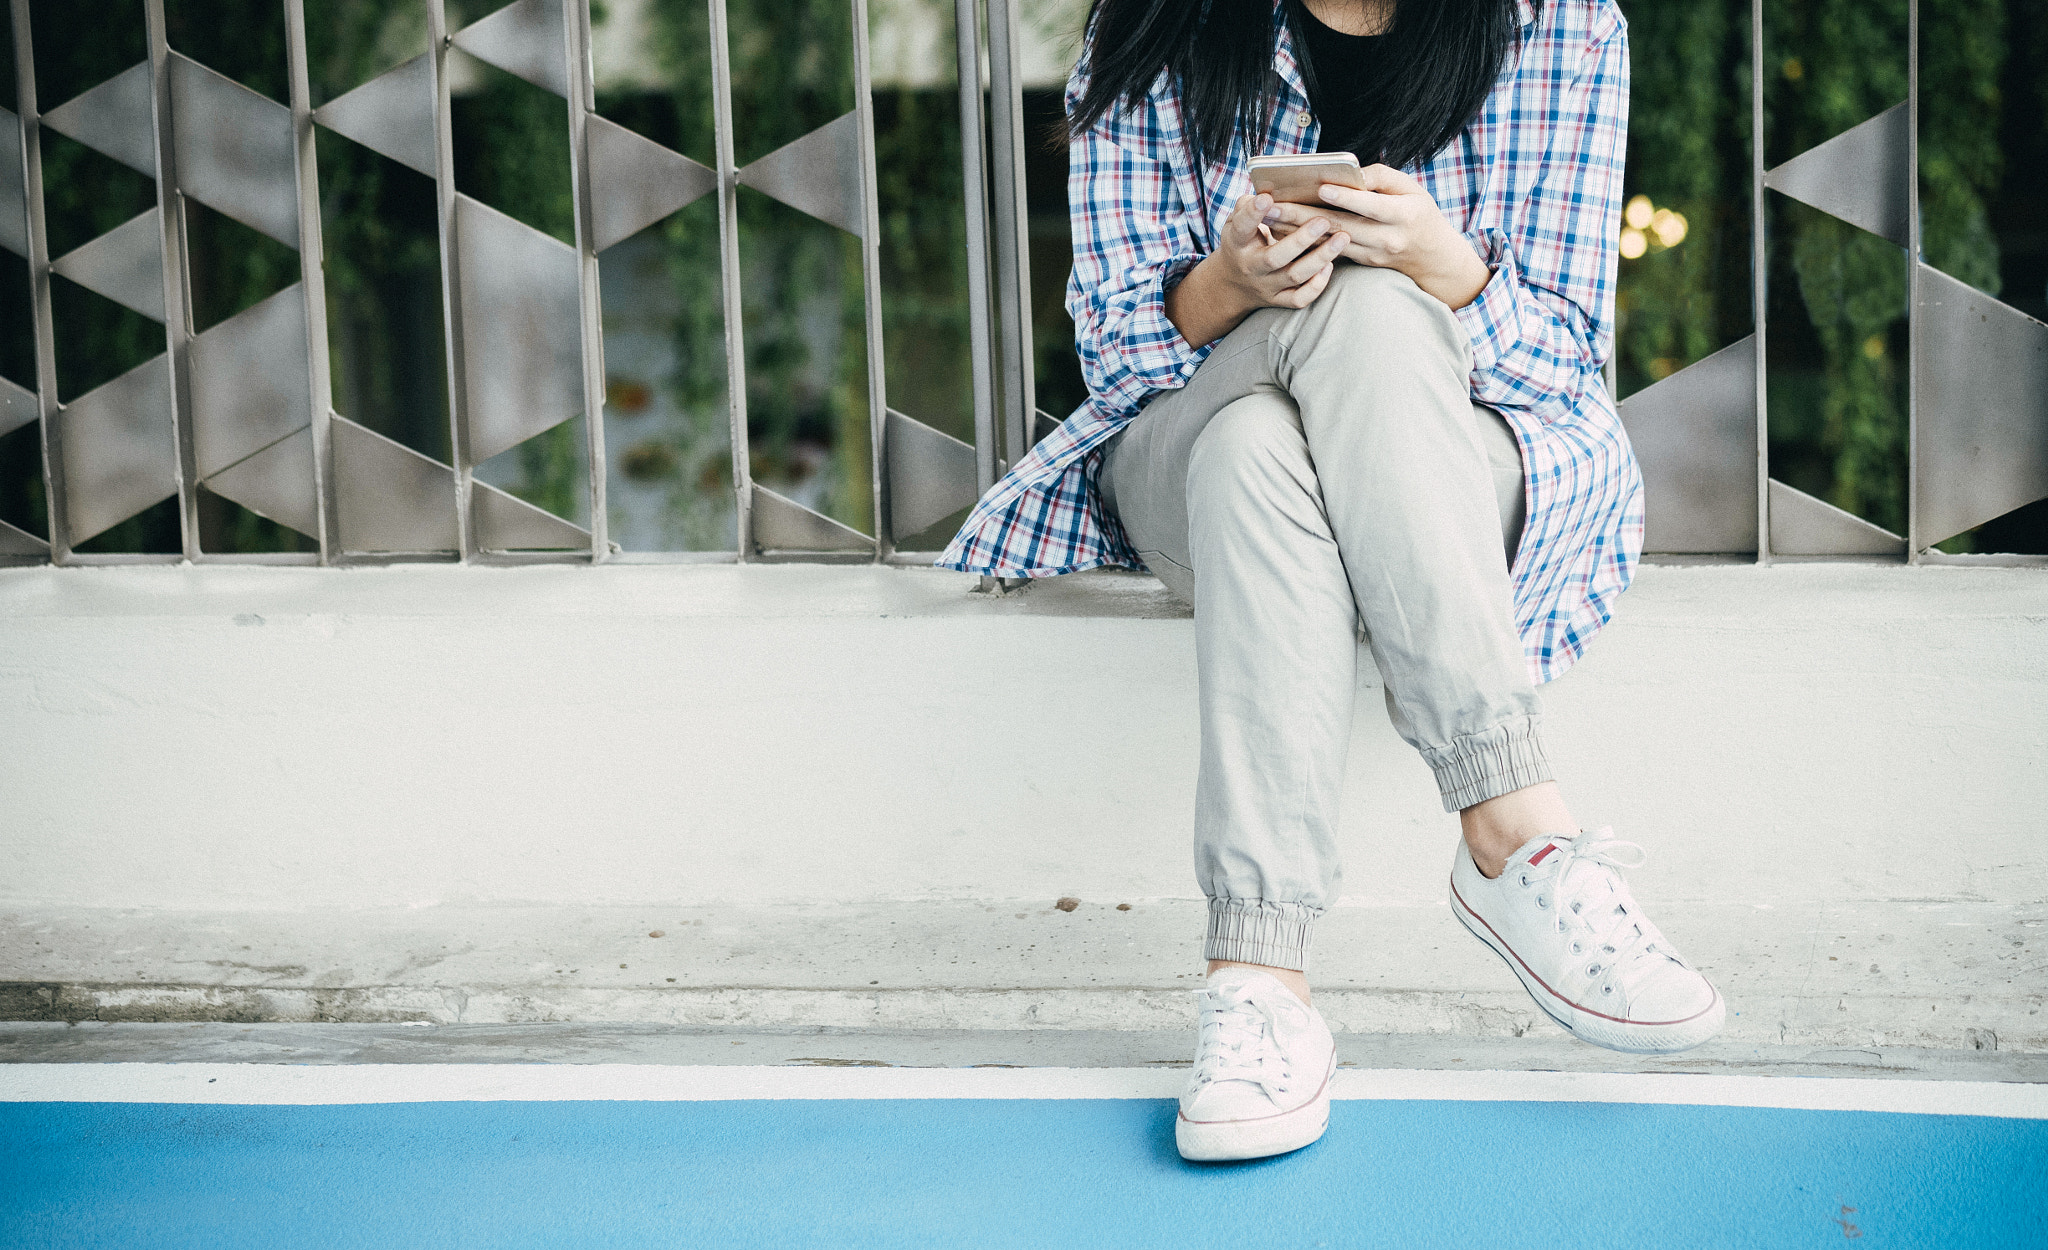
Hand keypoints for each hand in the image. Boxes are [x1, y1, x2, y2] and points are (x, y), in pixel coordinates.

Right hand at [1164, 193, 1349, 347]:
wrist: (1234, 284)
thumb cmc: (1243, 242)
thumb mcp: (1234, 222)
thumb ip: (1247, 206)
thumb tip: (1268, 190)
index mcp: (1237, 243)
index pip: (1242, 227)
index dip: (1253, 214)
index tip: (1267, 197)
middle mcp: (1251, 267)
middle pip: (1275, 257)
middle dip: (1300, 240)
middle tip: (1323, 221)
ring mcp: (1266, 286)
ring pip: (1294, 276)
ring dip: (1320, 258)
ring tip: (1342, 238)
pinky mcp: (1278, 300)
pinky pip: (1299, 299)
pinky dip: (1316, 285)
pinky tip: (1330, 266)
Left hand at [1266, 165, 1490, 308]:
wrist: (1433, 258)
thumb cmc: (1420, 214)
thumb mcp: (1412, 189)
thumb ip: (1382, 178)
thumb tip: (1350, 171)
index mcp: (1403, 215)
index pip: (1371, 206)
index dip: (1347, 198)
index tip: (1321, 188)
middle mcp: (1387, 238)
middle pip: (1341, 226)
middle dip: (1304, 216)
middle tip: (1274, 205)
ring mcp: (1373, 254)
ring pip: (1330, 242)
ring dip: (1297, 231)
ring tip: (1270, 217)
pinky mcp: (1362, 263)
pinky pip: (1330, 252)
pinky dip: (1306, 242)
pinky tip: (1283, 232)